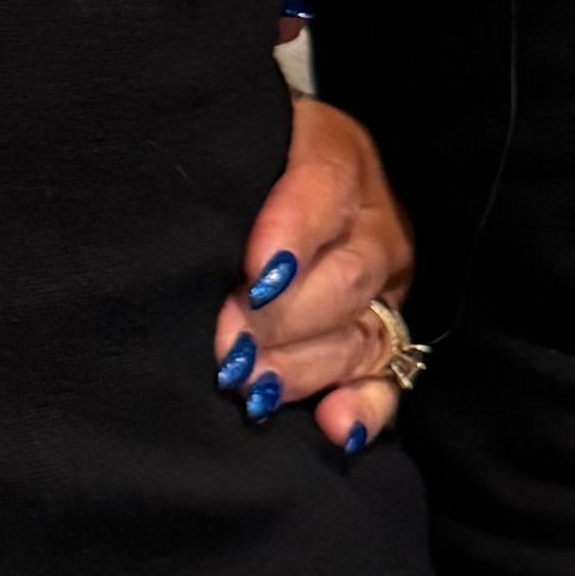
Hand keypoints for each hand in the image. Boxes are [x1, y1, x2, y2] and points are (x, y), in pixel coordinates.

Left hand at [214, 93, 417, 451]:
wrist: (261, 178)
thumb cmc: (228, 165)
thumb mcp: (226, 150)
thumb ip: (218, 180)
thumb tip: (187, 238)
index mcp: (336, 155)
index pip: (322, 191)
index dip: (290, 240)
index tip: (254, 279)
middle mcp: (373, 222)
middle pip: (345, 277)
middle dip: (282, 319)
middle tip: (228, 347)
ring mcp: (386, 285)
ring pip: (360, 333)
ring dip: (304, 367)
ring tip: (253, 388)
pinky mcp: (385, 336)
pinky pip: (387, 379)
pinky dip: (363, 407)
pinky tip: (334, 425)